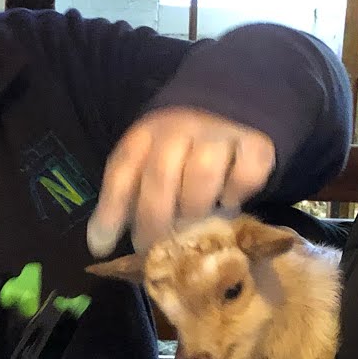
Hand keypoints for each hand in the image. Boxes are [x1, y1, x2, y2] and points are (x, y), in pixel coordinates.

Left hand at [88, 107, 275, 257]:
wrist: (231, 110)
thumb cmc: (180, 151)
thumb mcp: (149, 163)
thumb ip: (130, 198)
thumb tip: (101, 244)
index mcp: (146, 133)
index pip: (123, 170)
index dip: (110, 210)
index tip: (101, 245)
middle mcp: (181, 128)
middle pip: (161, 176)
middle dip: (154, 219)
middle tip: (155, 247)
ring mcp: (220, 133)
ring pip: (203, 173)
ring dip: (195, 207)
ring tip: (195, 223)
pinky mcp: (257, 144)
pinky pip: (246, 174)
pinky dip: (236, 193)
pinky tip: (229, 202)